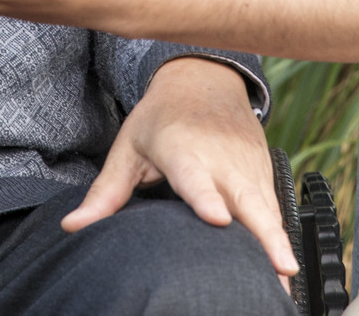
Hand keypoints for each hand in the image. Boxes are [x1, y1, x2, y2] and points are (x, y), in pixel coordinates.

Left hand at [66, 57, 296, 285]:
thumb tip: (72, 228)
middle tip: (280, 269)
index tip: (218, 218)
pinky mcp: (263, 173)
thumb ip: (105, 192)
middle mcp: (221, 159)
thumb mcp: (128, 147)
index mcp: (183, 150)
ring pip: (268, 209)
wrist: (204, 78)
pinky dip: (281, 238)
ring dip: (279, 244)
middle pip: (247, 199)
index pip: (194, 177)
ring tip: (286, 281)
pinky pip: (274, 209)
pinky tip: (285, 270)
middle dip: (265, 234)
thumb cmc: (161, 117)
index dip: (205, 197)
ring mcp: (247, 166)